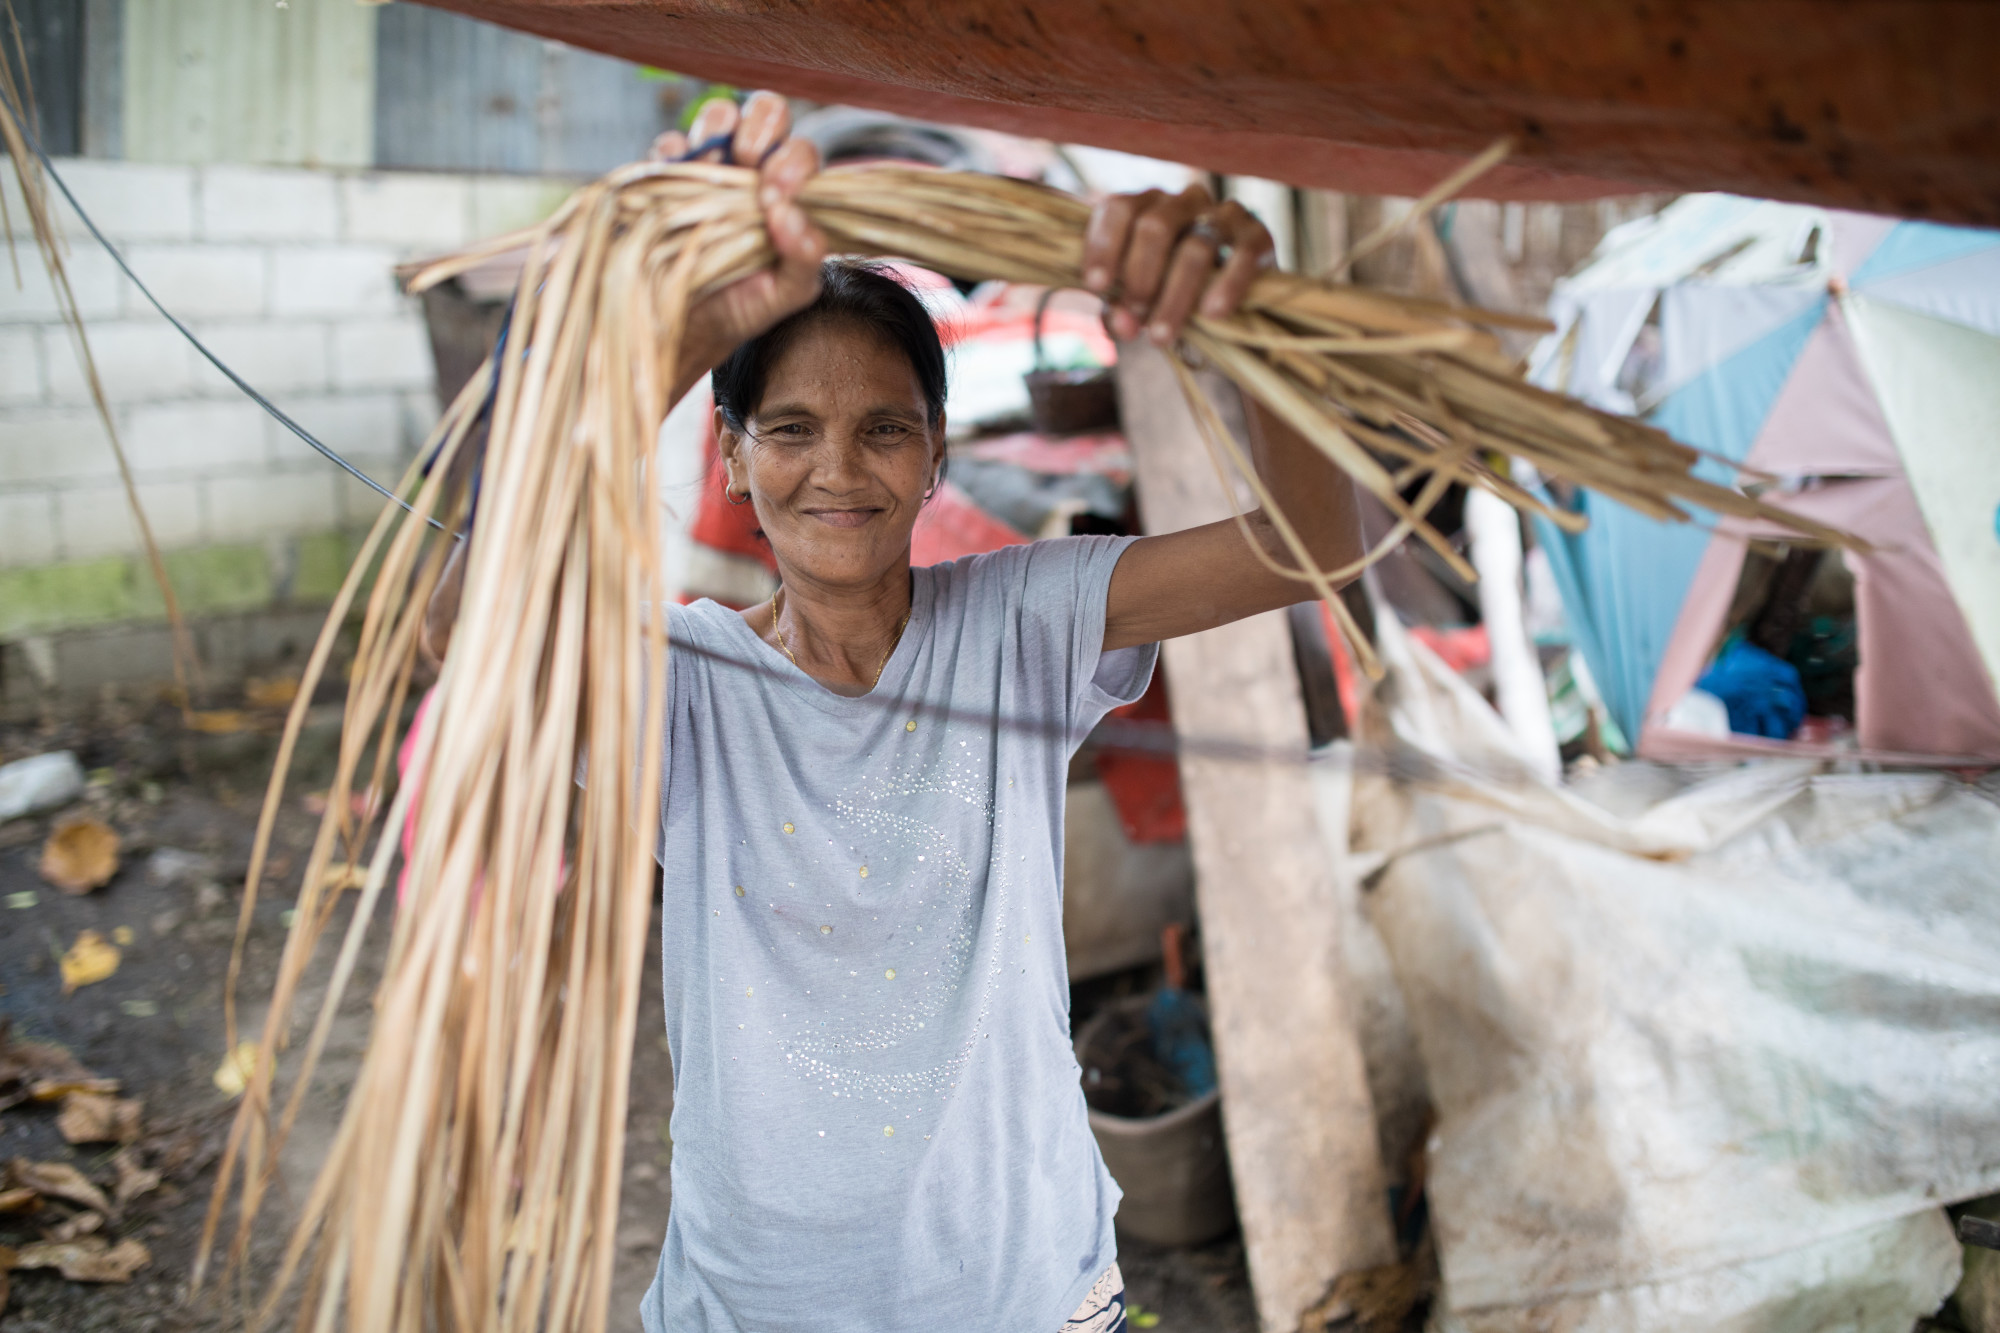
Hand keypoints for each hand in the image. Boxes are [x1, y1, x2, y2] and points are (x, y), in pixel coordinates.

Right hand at [650, 92, 827, 397]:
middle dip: (762, 126)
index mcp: (787, 195)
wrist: (681, 332)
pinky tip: (676, 183)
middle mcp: (750, 173)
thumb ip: (805, 256)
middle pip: (766, 114)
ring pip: (718, 115)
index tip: (779, 188)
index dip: (794, 158)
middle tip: (751, 161)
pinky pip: (668, 146)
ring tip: (715, 168)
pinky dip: (673, 156)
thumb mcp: (787, 294)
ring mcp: (706, 169)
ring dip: (718, 129)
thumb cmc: (742, 308)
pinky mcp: (662, 176)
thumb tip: (789, 211)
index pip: (801, 152)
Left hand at [1081, 185, 1273, 344]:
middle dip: (1140, 277)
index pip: (1119, 208)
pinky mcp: (1258, 235)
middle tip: (1135, 317)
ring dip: (1175, 295)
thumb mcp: (1137, 304)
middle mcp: (1185, 201)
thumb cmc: (1169, 297)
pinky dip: (1227, 285)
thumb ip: (1121, 312)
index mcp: (1148, 206)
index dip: (1104, 245)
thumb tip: (1123, 324)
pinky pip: (1244, 254)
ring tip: (1162, 335)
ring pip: (1196, 246)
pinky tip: (1212, 314)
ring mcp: (1225, 214)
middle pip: (1155, 226)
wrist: (1227, 303)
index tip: (1096, 285)